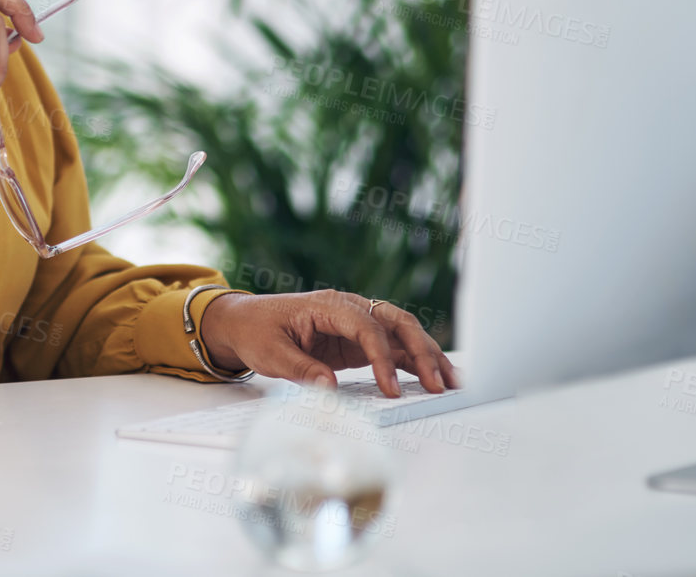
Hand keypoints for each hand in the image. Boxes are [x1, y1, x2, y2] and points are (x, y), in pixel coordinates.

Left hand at [199, 290, 460, 397]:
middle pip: (396, 321)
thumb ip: (301, 370)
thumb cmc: (256, 331)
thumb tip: (330, 390)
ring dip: (427, 355)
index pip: (367, 326)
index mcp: (328, 305)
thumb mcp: (271, 353)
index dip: (382, 357)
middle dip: (421, 350)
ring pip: (402, 333)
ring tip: (451, 382)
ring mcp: (357, 323)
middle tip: (438, 383)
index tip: (389, 388)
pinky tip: (433, 378)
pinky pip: (393, 347)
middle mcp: (349, 308)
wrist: (244, 322)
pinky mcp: (358, 340)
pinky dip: (414, 362)